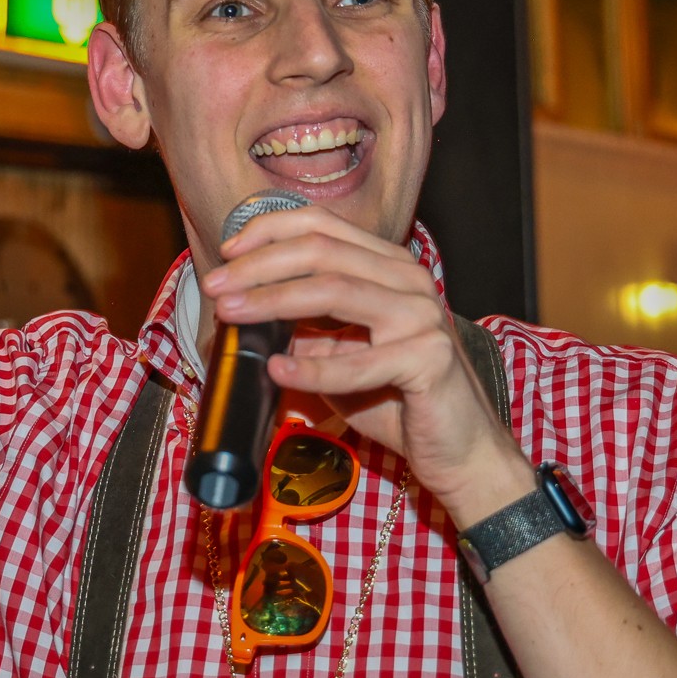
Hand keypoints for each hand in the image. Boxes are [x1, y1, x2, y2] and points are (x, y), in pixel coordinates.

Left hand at [200, 206, 532, 523]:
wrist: (460, 451)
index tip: (227, 251)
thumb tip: (246, 316)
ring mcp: (423, 316)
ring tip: (232, 314)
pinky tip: (276, 371)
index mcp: (389, 268)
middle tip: (216, 286)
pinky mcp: (430, 360)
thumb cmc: (401, 401)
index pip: (323, 226)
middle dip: (259, 265)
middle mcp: (409, 281)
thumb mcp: (341, 358)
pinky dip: (311, 367)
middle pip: (321, 251)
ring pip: (335, 290)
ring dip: (273, 300)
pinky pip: (358, 362)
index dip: (270, 231)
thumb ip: (305, 332)